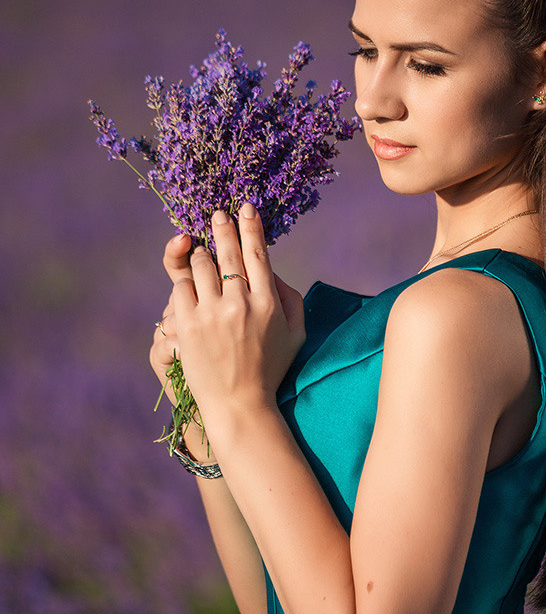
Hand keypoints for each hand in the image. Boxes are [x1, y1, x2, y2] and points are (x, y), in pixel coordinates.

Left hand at [169, 205, 305, 432]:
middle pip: (227, 251)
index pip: (257, 253)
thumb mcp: (296, 333)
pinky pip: (181, 288)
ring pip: (201, 265)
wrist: (240, 405)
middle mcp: (241, 303)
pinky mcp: (187, 326)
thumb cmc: (271, 368)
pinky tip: (190, 283)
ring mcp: (212, 314)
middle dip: (222, 227)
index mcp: (269, 302)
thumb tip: (271, 269)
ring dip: (202, 255)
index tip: (245, 208)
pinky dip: (185, 283)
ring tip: (203, 252)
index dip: (251, 227)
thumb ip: (291, 297)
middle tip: (217, 214)